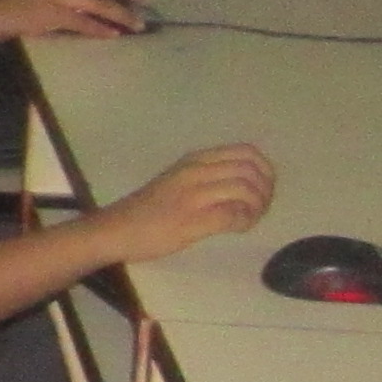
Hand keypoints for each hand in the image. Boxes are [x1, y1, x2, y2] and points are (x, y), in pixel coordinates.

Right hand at [101, 143, 279, 263]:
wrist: (116, 229)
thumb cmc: (147, 208)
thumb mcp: (177, 179)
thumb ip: (206, 176)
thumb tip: (243, 183)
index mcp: (194, 160)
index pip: (246, 152)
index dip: (264, 170)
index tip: (261, 188)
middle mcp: (196, 172)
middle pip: (251, 172)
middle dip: (265, 191)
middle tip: (258, 208)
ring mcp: (194, 196)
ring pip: (245, 191)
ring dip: (257, 208)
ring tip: (248, 219)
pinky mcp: (192, 220)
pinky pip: (233, 215)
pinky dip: (244, 222)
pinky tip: (238, 228)